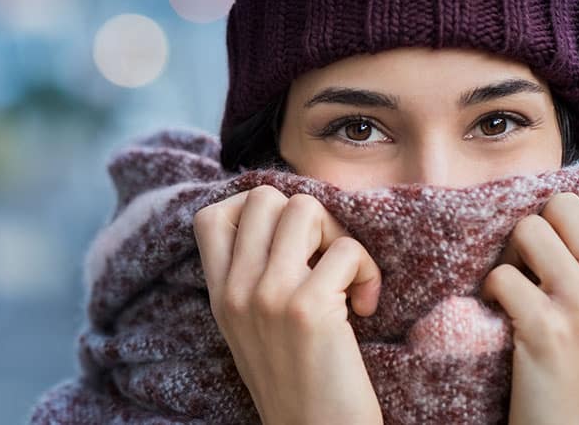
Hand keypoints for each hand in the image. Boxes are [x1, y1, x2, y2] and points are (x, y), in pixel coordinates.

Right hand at [193, 185, 383, 424]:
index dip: (253, 210)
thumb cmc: (295, 381)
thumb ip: (252, 278)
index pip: (211, 217)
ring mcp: (269, 296)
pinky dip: (367, 271)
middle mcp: (237, 290)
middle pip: (265, 197)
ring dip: (338, 235)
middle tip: (323, 256)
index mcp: (220, 295)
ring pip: (305, 208)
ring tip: (346, 276)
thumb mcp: (251, 328)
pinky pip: (346, 249)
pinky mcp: (308, 308)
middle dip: (306, 216)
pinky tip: (365, 306)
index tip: (286, 240)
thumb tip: (287, 219)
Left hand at [481, 185, 578, 424]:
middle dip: (539, 229)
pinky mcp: (544, 328)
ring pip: (528, 230)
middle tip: (532, 263)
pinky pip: (501, 275)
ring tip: (516, 285)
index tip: (563, 244)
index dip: (574, 213)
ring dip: (511, 256)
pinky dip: (491, 290)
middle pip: (561, 205)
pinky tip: (500, 311)